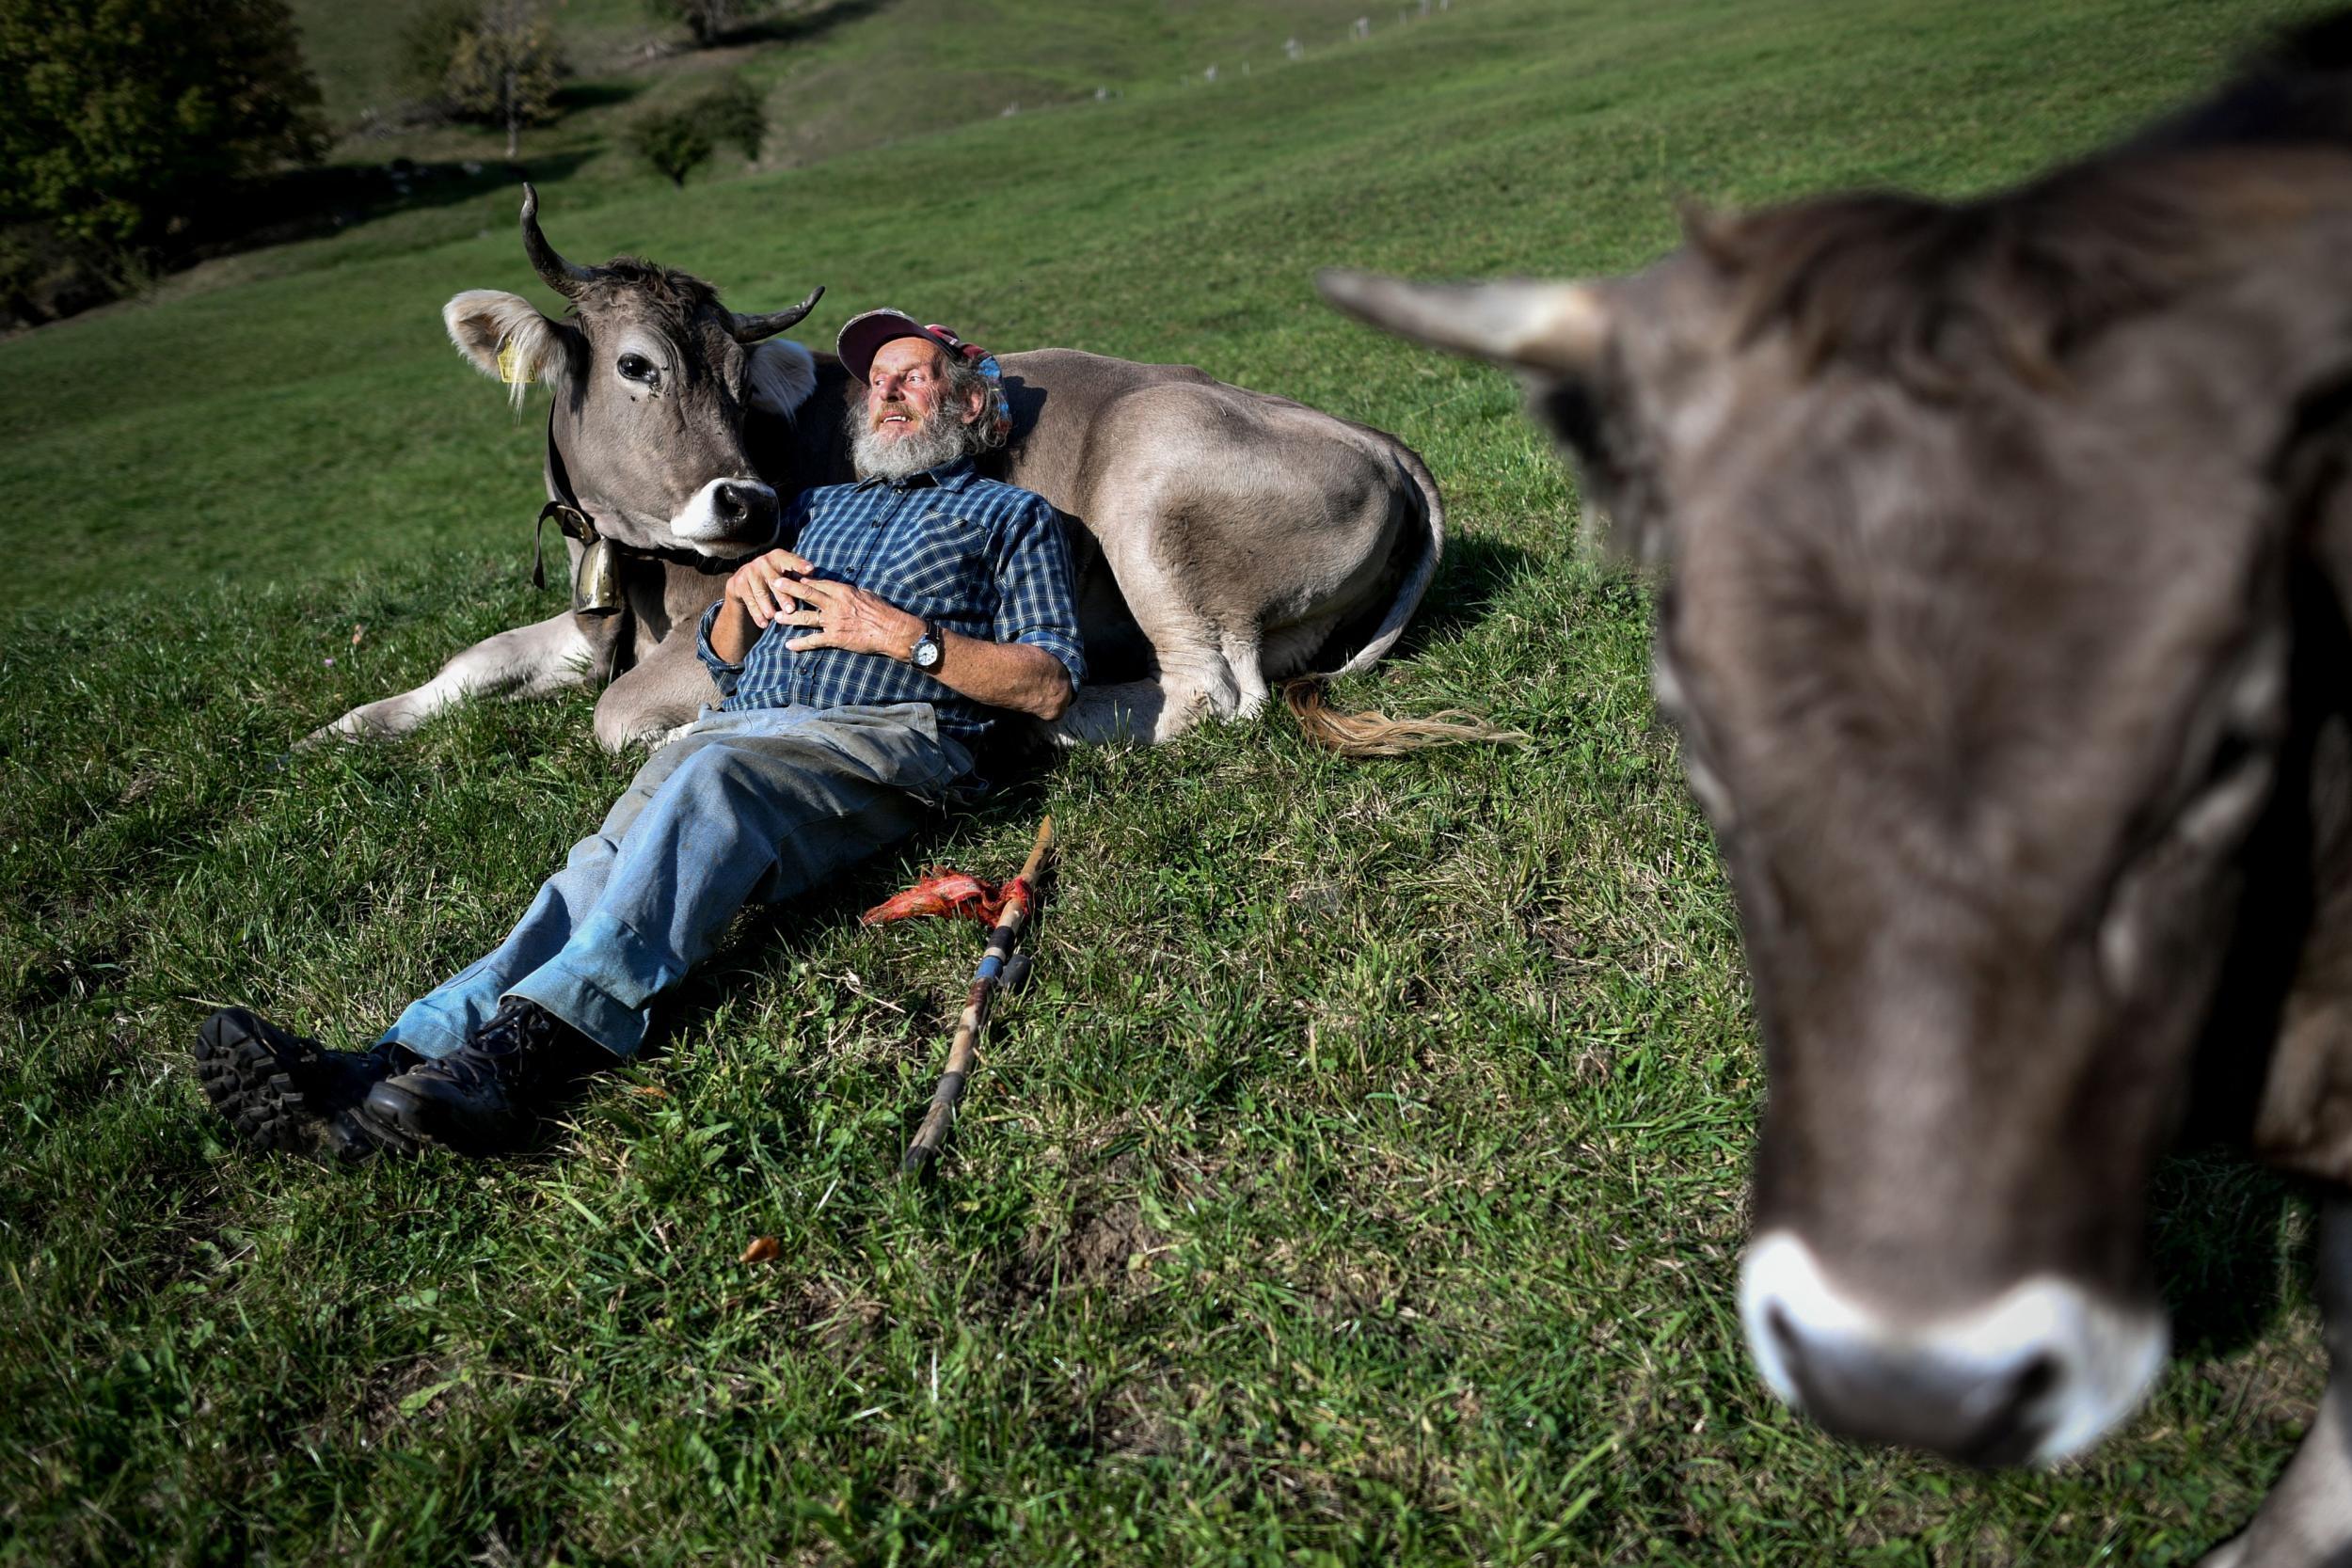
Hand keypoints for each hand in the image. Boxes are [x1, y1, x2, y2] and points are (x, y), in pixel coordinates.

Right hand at [723, 548, 814, 628]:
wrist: (744, 583)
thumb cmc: (775, 580)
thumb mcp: (786, 576)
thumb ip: (800, 578)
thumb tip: (818, 586)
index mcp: (779, 557)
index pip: (791, 560)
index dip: (800, 564)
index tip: (811, 570)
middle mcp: (763, 561)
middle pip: (775, 580)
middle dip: (783, 596)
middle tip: (791, 609)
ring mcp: (749, 571)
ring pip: (761, 592)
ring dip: (768, 606)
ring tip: (774, 618)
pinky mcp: (737, 583)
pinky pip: (749, 600)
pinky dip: (756, 614)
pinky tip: (763, 624)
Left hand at [780, 575, 925, 659]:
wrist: (891, 630)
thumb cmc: (883, 611)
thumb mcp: (868, 594)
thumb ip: (853, 592)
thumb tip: (847, 590)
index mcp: (844, 591)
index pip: (819, 583)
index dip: (804, 580)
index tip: (793, 577)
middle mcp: (835, 604)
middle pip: (807, 594)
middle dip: (789, 588)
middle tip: (774, 584)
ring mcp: (834, 621)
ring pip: (806, 617)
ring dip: (789, 617)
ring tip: (776, 617)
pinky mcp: (835, 638)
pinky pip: (814, 640)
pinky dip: (801, 643)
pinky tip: (789, 645)